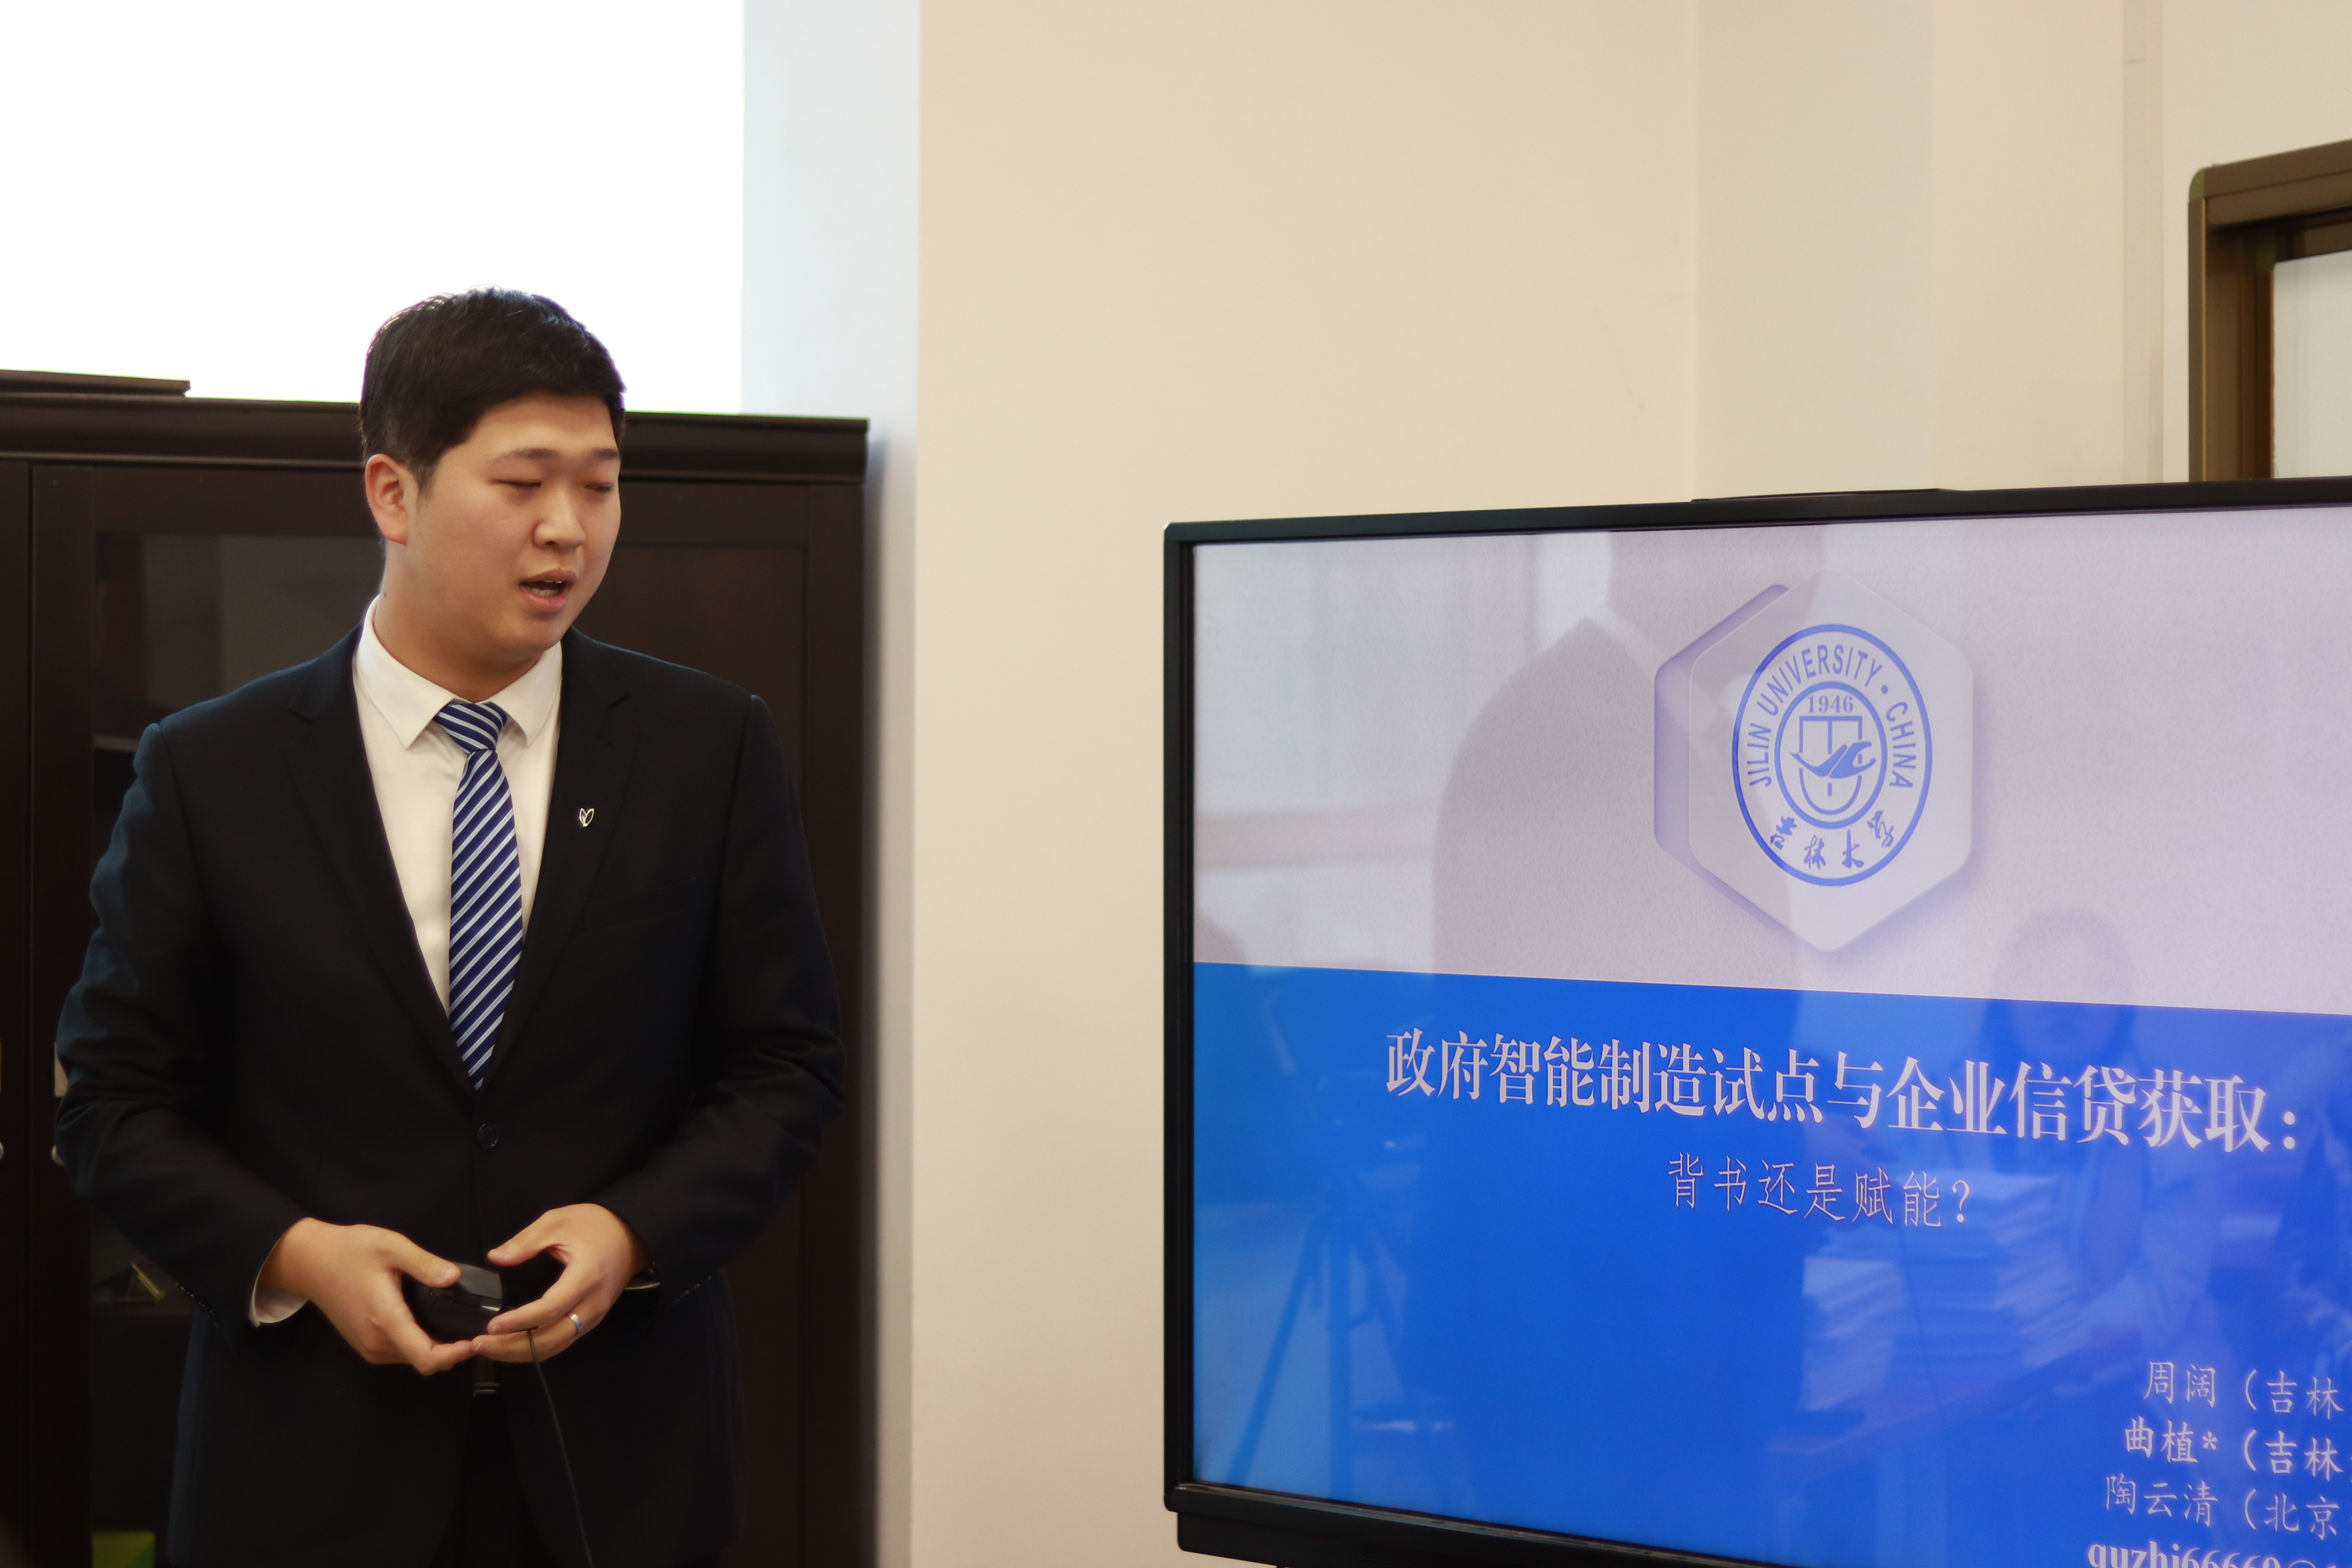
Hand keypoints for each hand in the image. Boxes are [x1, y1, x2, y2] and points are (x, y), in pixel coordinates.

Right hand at [257, 1217, 473, 1374]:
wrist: (310, 1261)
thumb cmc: (348, 1251)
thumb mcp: (391, 1246)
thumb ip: (425, 1264)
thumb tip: (453, 1277)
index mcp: (386, 1320)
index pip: (426, 1357)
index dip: (456, 1355)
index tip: (476, 1341)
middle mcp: (376, 1341)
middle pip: (423, 1361)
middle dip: (452, 1352)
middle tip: (474, 1332)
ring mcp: (368, 1345)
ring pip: (411, 1359)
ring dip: (436, 1350)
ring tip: (457, 1329)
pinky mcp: (364, 1343)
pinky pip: (398, 1353)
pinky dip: (419, 1345)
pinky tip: (431, 1326)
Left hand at [473, 1204, 646, 1363]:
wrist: (630, 1234)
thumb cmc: (595, 1225)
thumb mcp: (557, 1221)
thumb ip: (526, 1241)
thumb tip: (496, 1257)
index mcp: (585, 1277)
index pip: (549, 1309)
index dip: (519, 1321)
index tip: (491, 1325)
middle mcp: (592, 1303)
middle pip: (551, 1338)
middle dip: (512, 1347)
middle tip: (479, 1345)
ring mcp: (594, 1315)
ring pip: (556, 1346)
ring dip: (520, 1352)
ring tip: (489, 1349)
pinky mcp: (590, 1320)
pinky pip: (562, 1341)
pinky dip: (535, 1348)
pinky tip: (512, 1345)